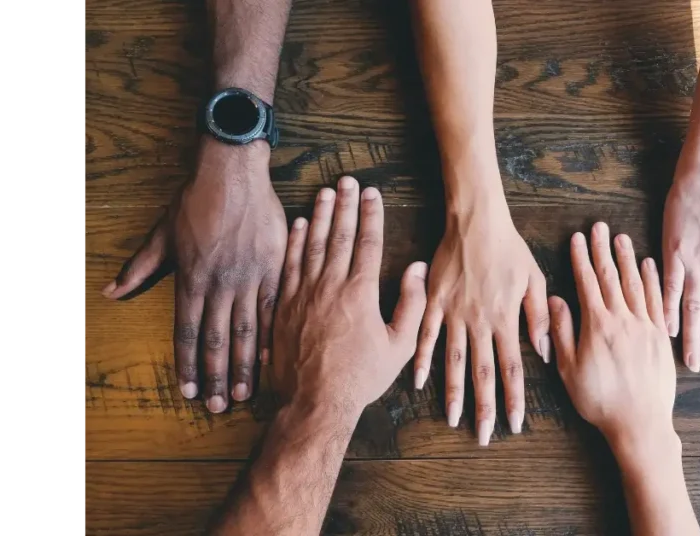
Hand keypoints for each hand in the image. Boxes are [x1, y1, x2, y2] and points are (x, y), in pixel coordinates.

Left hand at [102, 138, 286, 412]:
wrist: (233, 173)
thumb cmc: (195, 201)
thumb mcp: (162, 234)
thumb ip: (140, 267)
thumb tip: (111, 292)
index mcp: (192, 279)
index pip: (186, 333)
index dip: (186, 366)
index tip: (188, 392)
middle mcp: (220, 284)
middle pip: (217, 340)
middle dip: (216, 377)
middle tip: (219, 407)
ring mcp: (250, 278)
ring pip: (247, 331)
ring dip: (244, 365)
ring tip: (244, 393)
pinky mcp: (275, 268)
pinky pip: (275, 310)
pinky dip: (273, 336)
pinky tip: (273, 359)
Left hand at [269, 176, 427, 411]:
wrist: (314, 402)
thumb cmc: (360, 377)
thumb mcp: (399, 346)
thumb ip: (411, 304)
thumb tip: (416, 269)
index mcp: (360, 293)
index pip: (367, 243)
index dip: (371, 215)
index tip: (373, 193)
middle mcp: (330, 286)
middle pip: (338, 235)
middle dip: (345, 205)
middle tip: (348, 181)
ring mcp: (303, 294)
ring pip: (312, 244)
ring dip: (320, 215)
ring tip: (325, 192)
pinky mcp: (283, 306)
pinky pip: (289, 265)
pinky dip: (294, 242)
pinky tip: (299, 225)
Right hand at [412, 203, 548, 445]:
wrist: (476, 220)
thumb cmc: (509, 248)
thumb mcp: (534, 279)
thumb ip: (538, 317)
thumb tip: (544, 352)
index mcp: (506, 318)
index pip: (512, 368)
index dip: (514, 398)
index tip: (515, 423)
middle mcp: (480, 321)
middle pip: (483, 372)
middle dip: (484, 407)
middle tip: (484, 436)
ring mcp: (454, 313)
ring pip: (453, 361)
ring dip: (453, 392)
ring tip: (452, 418)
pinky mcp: (434, 302)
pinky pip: (426, 335)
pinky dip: (422, 359)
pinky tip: (418, 381)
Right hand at [548, 223, 676, 448]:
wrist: (640, 423)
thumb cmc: (599, 400)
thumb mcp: (568, 369)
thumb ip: (561, 332)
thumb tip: (554, 300)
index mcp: (597, 326)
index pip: (587, 283)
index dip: (581, 258)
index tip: (577, 238)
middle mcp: (623, 320)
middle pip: (611, 277)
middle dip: (603, 250)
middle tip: (600, 226)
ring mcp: (645, 327)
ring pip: (635, 284)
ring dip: (627, 259)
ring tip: (621, 238)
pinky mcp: (660, 337)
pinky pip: (657, 301)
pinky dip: (652, 280)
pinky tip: (648, 266)